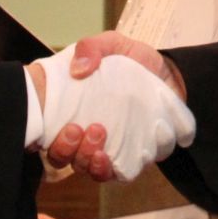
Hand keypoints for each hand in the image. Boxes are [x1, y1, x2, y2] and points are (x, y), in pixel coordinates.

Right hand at [32, 44, 193, 181]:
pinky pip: (119, 174)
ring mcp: (108, 149)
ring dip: (89, 162)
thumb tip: (78, 69)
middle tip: (82, 129)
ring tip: (100, 138)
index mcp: (71, 112)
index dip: (49, 140)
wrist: (169, 74)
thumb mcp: (112, 45)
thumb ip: (92, 47)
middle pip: (65, 159)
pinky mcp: (131, 157)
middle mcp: (85, 137)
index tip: (66, 126)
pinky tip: (120, 155)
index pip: (48, 137)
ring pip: (90, 170)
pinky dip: (115, 169)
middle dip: (69, 151)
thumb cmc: (133, 61)